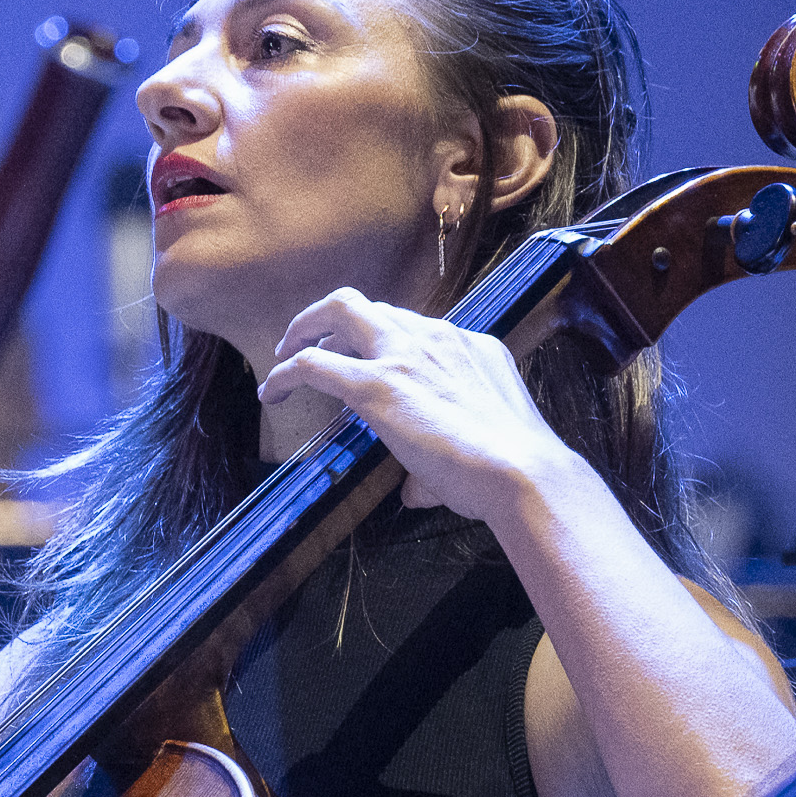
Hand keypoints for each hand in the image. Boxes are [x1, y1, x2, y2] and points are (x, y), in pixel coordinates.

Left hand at [257, 289, 578, 519]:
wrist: (523, 473)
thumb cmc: (512, 468)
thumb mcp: (483, 442)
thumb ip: (443, 457)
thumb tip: (416, 490)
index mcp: (468, 345)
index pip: (413, 327)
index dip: (381, 343)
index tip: (365, 364)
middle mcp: (436, 337)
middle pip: (374, 306)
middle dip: (337, 320)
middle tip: (311, 342)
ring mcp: (405, 357)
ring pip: (342, 310)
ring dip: (307, 329)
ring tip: (285, 356)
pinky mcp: (376, 385)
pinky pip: (314, 363)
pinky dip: (287, 373)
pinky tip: (272, 393)